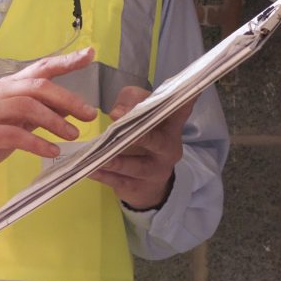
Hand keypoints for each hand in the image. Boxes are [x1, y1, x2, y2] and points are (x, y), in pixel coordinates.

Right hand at [0, 51, 100, 194]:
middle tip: (89, 114)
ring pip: (27, 106)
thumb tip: (70, 108)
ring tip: (73, 135)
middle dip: (67, 98)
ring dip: (55, 121)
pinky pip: (14, 134)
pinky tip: (51, 151)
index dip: (66, 60)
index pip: (40, 68)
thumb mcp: (14, 123)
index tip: (90, 54)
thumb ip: (37, 113)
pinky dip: (37, 143)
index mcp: (6, 87)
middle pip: (38, 86)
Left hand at [89, 83, 193, 211]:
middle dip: (137, 133)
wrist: (148, 182)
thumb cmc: (143, 138)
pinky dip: (103, 175)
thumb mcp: (139, 116)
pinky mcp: (139, 187)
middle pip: (156, 140)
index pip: (181, 111)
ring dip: (114, 159)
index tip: (191, 92)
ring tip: (97, 154)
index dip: (186, 101)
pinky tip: (90, 170)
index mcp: (171, 126)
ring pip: (134, 165)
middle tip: (116, 120)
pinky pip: (119, 181)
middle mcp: (168, 148)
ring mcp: (156, 170)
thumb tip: (118, 111)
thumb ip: (130, 102)